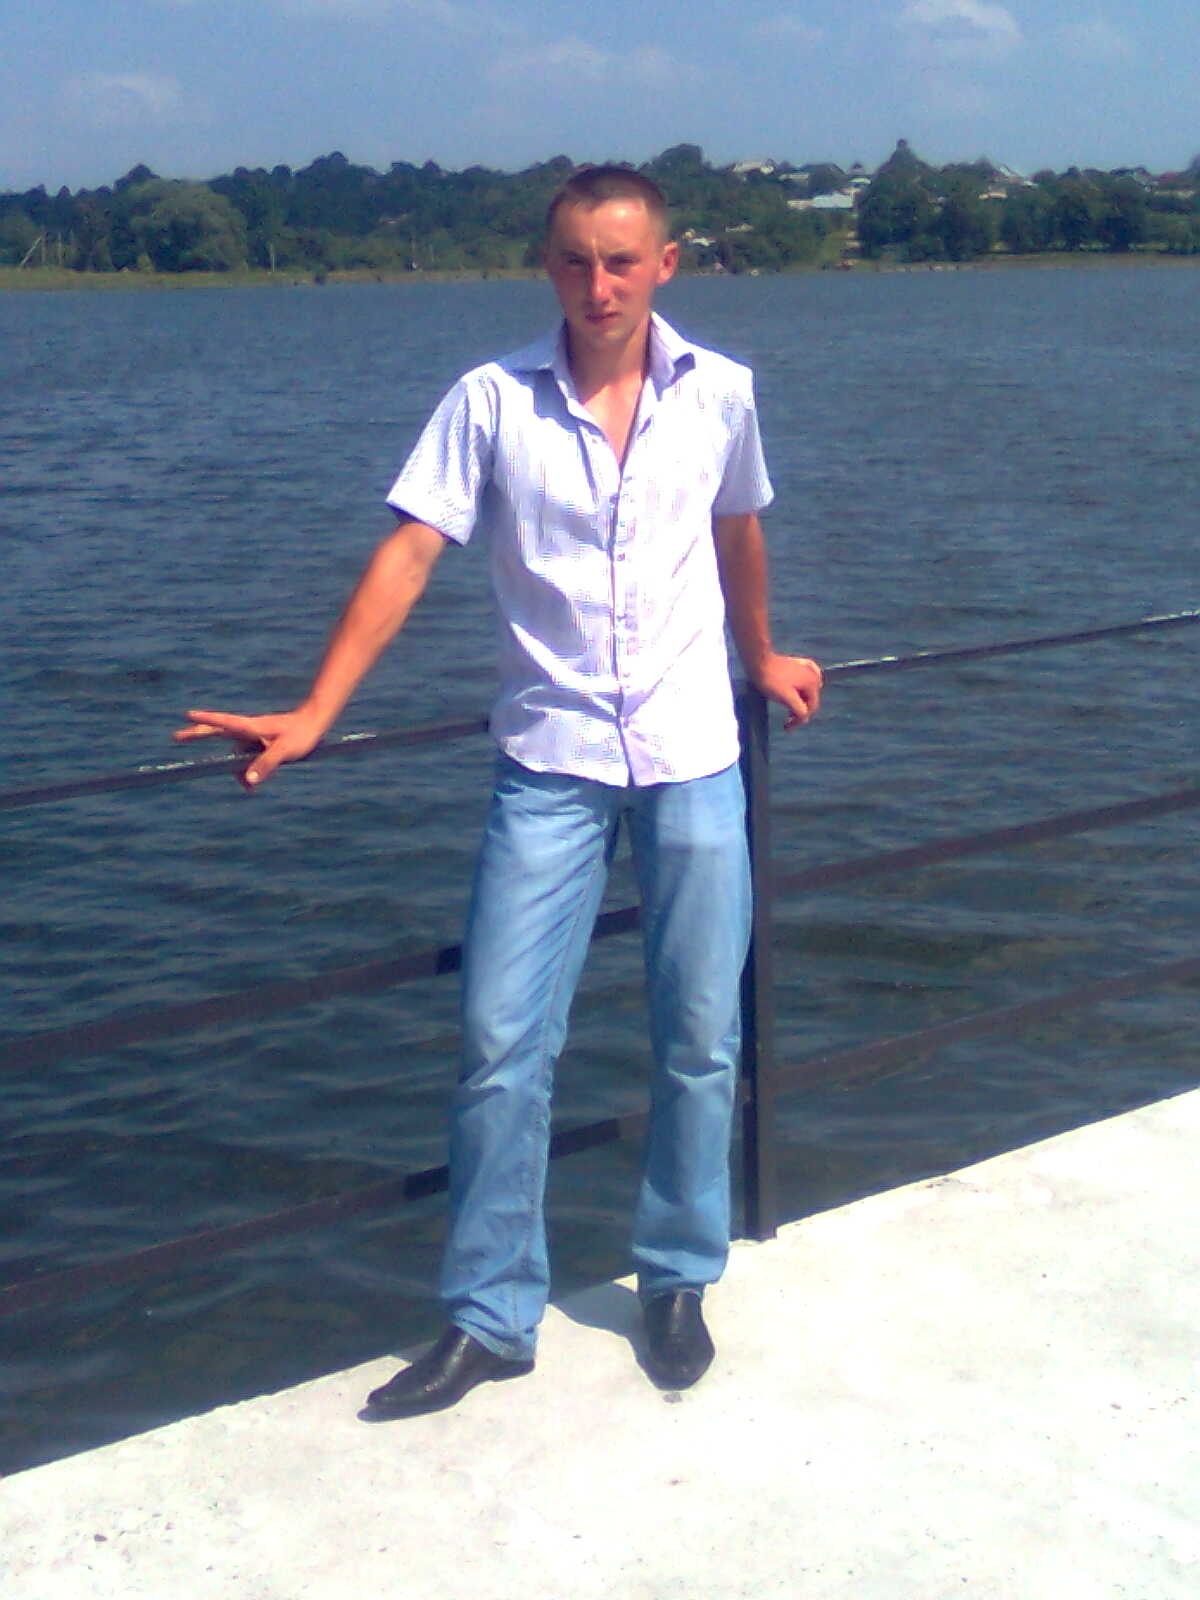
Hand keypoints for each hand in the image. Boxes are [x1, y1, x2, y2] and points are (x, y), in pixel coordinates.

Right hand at [172, 707, 325, 789]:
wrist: (315, 724)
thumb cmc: (301, 734)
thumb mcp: (285, 751)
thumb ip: (266, 764)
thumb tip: (248, 781)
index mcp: (252, 727)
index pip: (225, 723)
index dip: (207, 720)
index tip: (188, 714)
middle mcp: (249, 730)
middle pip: (218, 731)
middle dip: (198, 734)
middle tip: (176, 736)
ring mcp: (253, 737)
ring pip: (235, 754)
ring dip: (235, 770)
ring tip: (249, 789)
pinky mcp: (259, 744)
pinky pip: (246, 759)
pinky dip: (246, 770)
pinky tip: (253, 785)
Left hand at [751, 653, 822, 730]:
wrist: (759, 661)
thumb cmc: (772, 681)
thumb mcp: (787, 698)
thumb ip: (799, 710)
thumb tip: (805, 719)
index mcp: (813, 682)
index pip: (811, 707)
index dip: (800, 720)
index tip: (787, 728)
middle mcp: (814, 674)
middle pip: (810, 699)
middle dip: (799, 710)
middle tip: (787, 720)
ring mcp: (807, 667)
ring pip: (806, 691)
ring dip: (799, 702)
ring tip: (788, 709)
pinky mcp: (799, 664)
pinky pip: (804, 681)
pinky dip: (799, 691)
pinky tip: (795, 694)